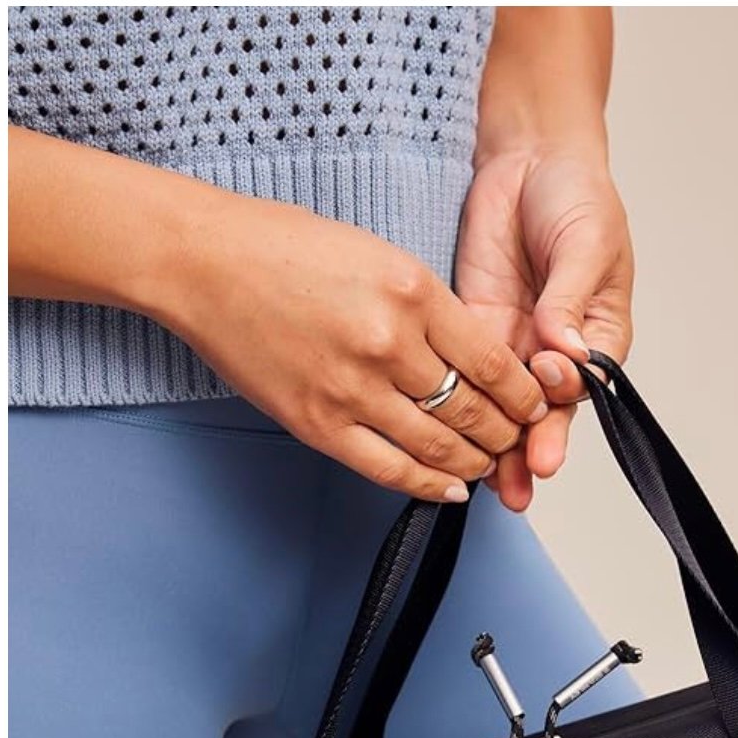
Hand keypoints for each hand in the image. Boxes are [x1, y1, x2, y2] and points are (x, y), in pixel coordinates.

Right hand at [160, 190, 548, 502]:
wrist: (203, 262)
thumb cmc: (283, 248)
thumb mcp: (378, 254)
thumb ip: (429, 307)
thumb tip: (471, 357)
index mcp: (412, 291)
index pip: (492, 362)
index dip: (522, 396)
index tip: (534, 407)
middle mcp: (390, 344)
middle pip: (472, 411)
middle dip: (504, 435)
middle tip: (516, 443)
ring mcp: (353, 389)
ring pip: (438, 447)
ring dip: (472, 464)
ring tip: (486, 466)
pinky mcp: (319, 424)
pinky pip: (390, 470)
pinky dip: (428, 485)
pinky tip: (450, 489)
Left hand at [455, 146, 633, 509]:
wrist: (530, 157)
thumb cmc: (575, 195)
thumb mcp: (586, 241)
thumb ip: (570, 297)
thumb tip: (565, 346)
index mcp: (596, 336)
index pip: (583, 383)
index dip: (563, 400)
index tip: (548, 404)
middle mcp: (557, 351)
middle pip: (544, 411)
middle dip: (531, 449)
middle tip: (518, 485)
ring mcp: (515, 346)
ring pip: (504, 410)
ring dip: (498, 450)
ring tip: (491, 488)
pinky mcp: (475, 333)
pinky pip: (468, 382)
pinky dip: (462, 414)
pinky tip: (453, 444)